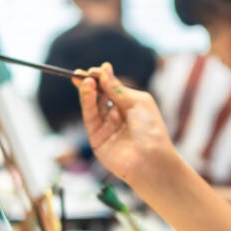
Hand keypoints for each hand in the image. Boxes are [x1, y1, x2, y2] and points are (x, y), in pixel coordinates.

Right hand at [73, 62, 175, 186]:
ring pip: (92, 104)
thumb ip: (117, 88)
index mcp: (130, 104)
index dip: (102, 78)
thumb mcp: (137, 103)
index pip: (112, 87)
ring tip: (85, 80)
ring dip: (88, 91)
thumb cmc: (151, 130)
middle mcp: (117, 114)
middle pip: (99, 95)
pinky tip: (88, 90)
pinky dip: (87, 102)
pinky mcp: (96, 137)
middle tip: (80, 73)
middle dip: (90, 83)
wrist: (151, 161)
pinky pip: (90, 117)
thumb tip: (104, 69)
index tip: (95, 70)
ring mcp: (106, 126)